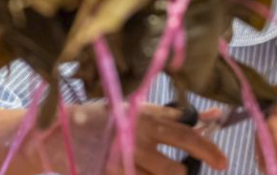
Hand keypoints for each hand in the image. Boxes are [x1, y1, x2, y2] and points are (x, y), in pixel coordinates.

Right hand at [30, 103, 227, 174]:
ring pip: (166, 174)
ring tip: (172, 170)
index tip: (222, 154)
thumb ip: (168, 115)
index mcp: (143, 114)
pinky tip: (146, 172)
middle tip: (221, 163)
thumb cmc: (97, 119)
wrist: (54, 134)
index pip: (185, 127)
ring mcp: (124, 159)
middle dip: (205, 157)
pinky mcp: (113, 174)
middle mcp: (137, 134)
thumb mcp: (131, 109)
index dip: (207, 139)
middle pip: (181, 151)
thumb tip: (213, 115)